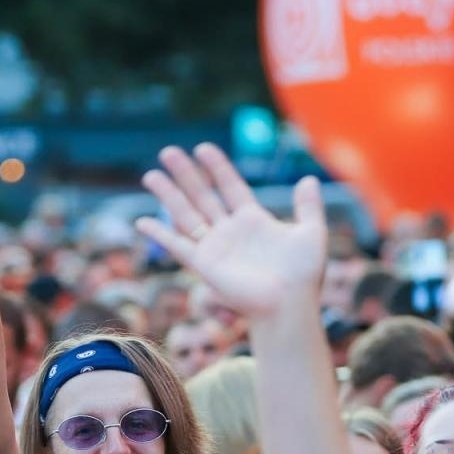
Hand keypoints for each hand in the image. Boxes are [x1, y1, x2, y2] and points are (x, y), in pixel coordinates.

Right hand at [135, 144, 325, 319]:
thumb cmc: (303, 275)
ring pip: (186, 214)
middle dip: (186, 174)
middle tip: (168, 151)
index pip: (230, 187)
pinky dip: (159, 235)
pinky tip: (142, 222)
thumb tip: (310, 179)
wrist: (289, 305)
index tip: (203, 148)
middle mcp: (230, 232)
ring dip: (168, 194)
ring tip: (151, 174)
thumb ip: (309, 206)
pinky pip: (178, 246)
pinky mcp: (204, 265)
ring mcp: (215, 248)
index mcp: (253, 221)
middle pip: (202, 196)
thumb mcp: (312, 233)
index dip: (217, 167)